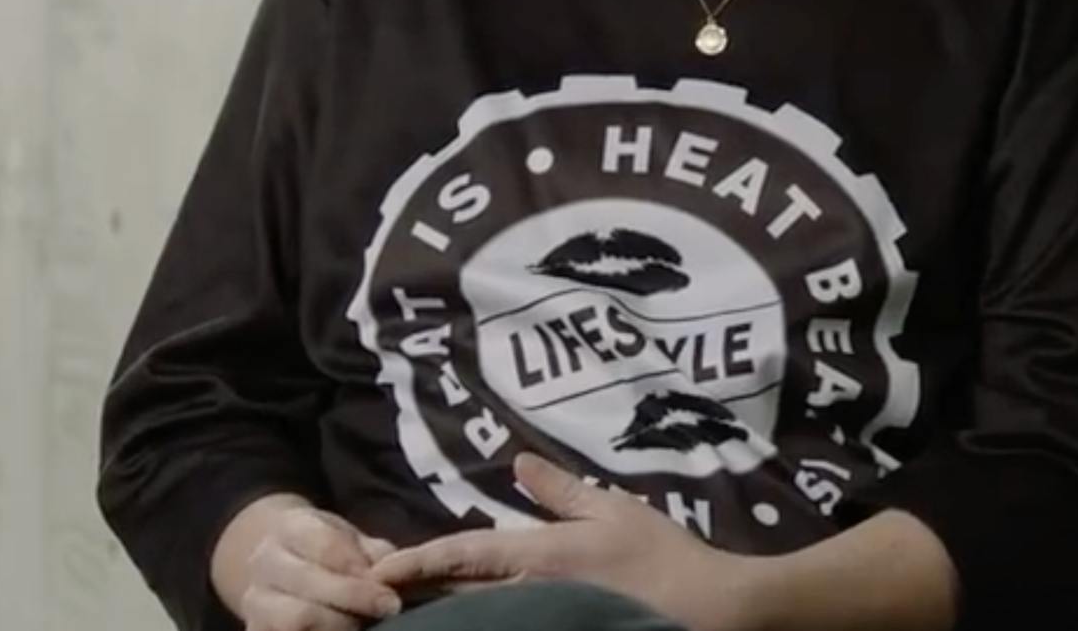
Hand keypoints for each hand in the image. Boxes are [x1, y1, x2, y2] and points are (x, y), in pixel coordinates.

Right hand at [218, 495, 403, 630]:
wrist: (280, 566)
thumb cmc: (328, 551)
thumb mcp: (352, 539)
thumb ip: (376, 555)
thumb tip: (397, 577)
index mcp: (289, 528)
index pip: (324, 545)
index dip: (359, 570)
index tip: (390, 591)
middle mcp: (264, 561)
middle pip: (307, 583)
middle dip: (352, 599)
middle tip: (388, 610)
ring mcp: (253, 599)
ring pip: (292, 621)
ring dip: (335, 626)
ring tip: (363, 627)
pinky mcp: (254, 629)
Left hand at [371, 455, 762, 630]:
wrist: (706, 610)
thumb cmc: (662, 555)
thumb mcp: (614, 509)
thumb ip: (562, 489)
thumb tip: (517, 463)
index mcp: (540, 555)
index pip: (463, 555)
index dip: (417, 560)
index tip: (375, 566)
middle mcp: (530, 593)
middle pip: (456, 594)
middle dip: (415, 590)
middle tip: (372, 588)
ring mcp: (542, 619)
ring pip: (475, 617)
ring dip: (439, 610)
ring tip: (403, 605)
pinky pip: (506, 628)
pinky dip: (476, 621)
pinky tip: (458, 620)